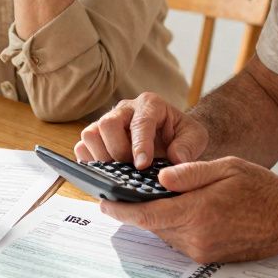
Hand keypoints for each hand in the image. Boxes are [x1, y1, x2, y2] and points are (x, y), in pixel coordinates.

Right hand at [75, 92, 208, 167]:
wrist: (172, 137)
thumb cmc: (181, 135)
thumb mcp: (195, 137)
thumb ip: (189, 146)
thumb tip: (176, 159)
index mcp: (150, 104)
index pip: (140, 122)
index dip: (140, 145)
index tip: (143, 165)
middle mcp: (125, 109)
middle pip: (108, 123)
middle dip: (118, 151)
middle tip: (132, 169)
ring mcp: (108, 122)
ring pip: (90, 133)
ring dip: (102, 157)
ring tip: (119, 172)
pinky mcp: (97, 137)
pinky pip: (82, 146)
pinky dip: (90, 162)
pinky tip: (108, 172)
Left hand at [100, 157, 277, 262]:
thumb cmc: (262, 190)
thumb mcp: (227, 168)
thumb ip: (191, 172)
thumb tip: (160, 177)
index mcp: (199, 211)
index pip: (148, 215)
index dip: (121, 210)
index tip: (103, 202)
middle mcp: (197, 237)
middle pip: (153, 225)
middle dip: (134, 212)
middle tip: (116, 195)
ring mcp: (202, 250)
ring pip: (165, 234)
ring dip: (153, 218)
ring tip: (142, 199)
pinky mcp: (208, 256)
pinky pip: (179, 240)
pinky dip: (170, 225)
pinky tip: (173, 210)